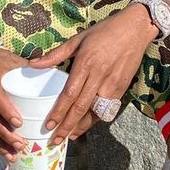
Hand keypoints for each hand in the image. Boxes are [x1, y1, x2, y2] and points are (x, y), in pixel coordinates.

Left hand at [30, 5, 157, 143]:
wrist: (135, 29)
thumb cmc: (105, 31)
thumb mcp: (78, 39)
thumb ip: (56, 54)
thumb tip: (33, 63)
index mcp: (86, 64)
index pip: (70, 94)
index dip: (59, 112)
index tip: (48, 125)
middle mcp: (100, 77)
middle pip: (81, 108)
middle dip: (67, 127)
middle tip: (54, 141)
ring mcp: (113, 84)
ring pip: (95, 112)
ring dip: (81, 127)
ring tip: (68, 138)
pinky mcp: (122, 88)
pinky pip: (106, 109)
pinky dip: (95, 120)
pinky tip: (85, 126)